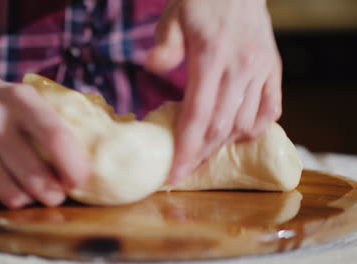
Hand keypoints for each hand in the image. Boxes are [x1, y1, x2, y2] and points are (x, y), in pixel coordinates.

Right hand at [0, 74, 89, 207]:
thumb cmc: (3, 103)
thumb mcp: (28, 98)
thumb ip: (54, 123)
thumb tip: (89, 165)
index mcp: (19, 98)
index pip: (54, 137)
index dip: (73, 166)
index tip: (80, 181)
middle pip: (33, 175)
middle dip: (53, 193)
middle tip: (57, 194)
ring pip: (10, 194)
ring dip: (28, 199)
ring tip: (32, 191)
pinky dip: (1, 198)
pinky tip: (4, 183)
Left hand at [146, 0, 281, 183]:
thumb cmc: (201, 0)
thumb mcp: (174, 15)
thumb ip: (166, 44)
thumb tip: (154, 66)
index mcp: (212, 56)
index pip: (198, 114)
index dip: (185, 149)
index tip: (174, 173)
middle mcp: (241, 68)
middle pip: (221, 127)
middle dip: (200, 155)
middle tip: (184, 171)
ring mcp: (260, 70)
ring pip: (244, 123)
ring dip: (223, 145)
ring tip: (203, 155)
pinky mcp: (273, 69)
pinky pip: (271, 109)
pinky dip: (255, 128)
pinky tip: (237, 135)